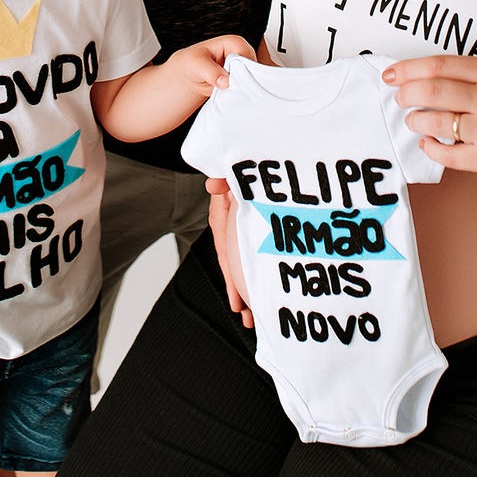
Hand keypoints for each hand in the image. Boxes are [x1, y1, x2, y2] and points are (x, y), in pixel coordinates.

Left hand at [167, 35, 256, 98]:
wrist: (190, 74)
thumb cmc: (193, 62)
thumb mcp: (197, 65)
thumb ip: (211, 72)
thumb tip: (224, 81)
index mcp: (235, 43)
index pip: (248, 57)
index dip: (243, 70)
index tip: (233, 81)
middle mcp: (243, 54)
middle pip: (254, 69)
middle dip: (245, 81)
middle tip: (231, 89)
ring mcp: (244, 68)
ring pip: (254, 80)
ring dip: (243, 88)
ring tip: (229, 91)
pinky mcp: (243, 79)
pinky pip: (249, 88)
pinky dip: (242, 93)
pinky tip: (232, 95)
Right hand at [205, 178, 252, 327]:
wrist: (250, 157)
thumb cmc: (238, 165)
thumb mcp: (231, 171)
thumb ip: (223, 177)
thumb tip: (213, 185)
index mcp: (222, 215)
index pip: (224, 250)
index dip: (231, 277)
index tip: (237, 301)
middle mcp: (229, 227)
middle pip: (232, 265)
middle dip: (239, 294)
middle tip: (248, 319)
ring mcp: (240, 230)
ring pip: (242, 264)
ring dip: (247, 290)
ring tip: (254, 318)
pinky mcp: (252, 229)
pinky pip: (253, 255)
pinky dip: (256, 275)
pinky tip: (264, 293)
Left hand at [383, 54, 476, 183]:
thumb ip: (464, 75)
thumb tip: (415, 77)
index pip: (439, 65)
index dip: (408, 69)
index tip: (391, 75)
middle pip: (433, 91)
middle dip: (406, 94)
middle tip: (400, 98)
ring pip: (436, 122)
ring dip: (416, 120)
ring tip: (415, 120)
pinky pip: (446, 154)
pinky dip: (430, 146)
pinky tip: (429, 141)